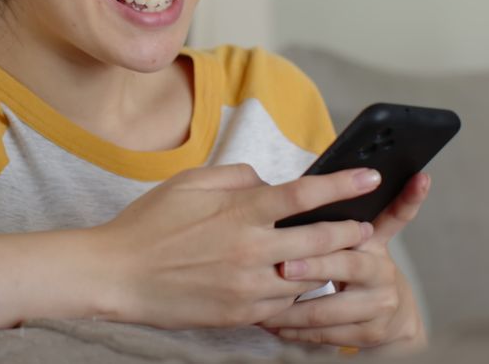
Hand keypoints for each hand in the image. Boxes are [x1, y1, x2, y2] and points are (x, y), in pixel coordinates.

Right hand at [91, 164, 380, 328]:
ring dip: (331, 267)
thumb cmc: (150, 224)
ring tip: (342, 258)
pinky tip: (300, 285)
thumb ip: (236, 175)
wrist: (117, 275)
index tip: (370, 178)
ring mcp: (249, 286)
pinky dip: (299, 294)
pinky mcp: (242, 313)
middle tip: (367, 228)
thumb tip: (268, 182)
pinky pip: (286, 305)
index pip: (305, 194)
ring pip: (311, 277)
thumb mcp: (189, 182)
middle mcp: (252, 248)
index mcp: (240, 210)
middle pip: (322, 239)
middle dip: (353, 231)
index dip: (343, 184)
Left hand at [260, 172, 431, 349]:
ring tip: (260, 304)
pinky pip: (325, 334)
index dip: (404, 199)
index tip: (403, 181)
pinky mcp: (369, 332)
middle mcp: (382, 269)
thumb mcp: (357, 232)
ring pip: (329, 308)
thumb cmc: (354, 263)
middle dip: (315, 265)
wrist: (388, 314)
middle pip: (348, 264)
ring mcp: (380, 304)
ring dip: (292, 308)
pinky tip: (271, 324)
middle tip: (284, 265)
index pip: (394, 214)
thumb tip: (333, 173)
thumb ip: (342, 206)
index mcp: (376, 238)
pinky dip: (295, 330)